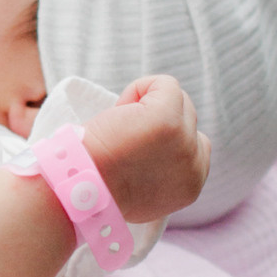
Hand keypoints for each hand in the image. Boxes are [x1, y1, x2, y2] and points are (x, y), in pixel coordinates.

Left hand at [78, 75, 210, 223]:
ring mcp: (184, 141)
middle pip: (189, 121)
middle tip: (124, 138)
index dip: (167, 140)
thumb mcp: (143, 191)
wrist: (79, 186)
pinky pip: (166, 84)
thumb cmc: (98, 185)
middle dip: (158, 121)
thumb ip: (162, 173)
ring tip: (121, 126)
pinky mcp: (167, 119)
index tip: (137, 151)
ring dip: (147, 105)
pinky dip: (141, 87)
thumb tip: (158, 146)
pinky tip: (120, 108)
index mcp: (189, 187)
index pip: (197, 147)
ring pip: (179, 101)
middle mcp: (193, 166)